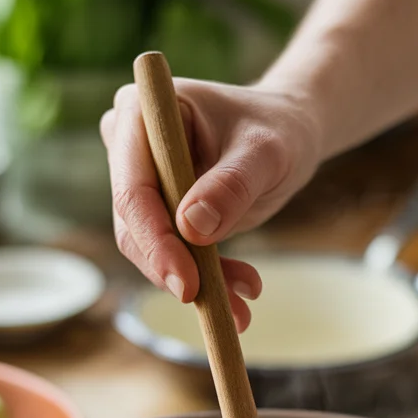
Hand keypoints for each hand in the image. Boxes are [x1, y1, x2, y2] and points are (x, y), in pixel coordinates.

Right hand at [100, 79, 321, 330]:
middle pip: (135, 225)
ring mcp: (140, 179)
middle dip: (177, 269)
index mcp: (140, 112)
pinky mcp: (157, 209)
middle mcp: (128, 144)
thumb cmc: (278, 129)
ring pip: (150, 248)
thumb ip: (232, 185)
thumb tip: (191, 227)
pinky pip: (170, 254)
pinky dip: (205, 279)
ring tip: (244, 302)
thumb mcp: (266, 153)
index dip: (155, 240)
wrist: (290, 135)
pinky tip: (241, 293)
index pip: (134, 189)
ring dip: (196, 282)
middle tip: (225, 305)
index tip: (186, 282)